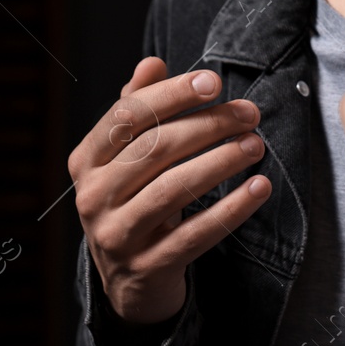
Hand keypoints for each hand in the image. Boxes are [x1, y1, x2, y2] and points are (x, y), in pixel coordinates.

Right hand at [68, 58, 270, 324]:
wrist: (128, 282)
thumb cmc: (133, 201)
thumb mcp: (127, 158)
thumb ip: (138, 109)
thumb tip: (151, 63)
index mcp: (86, 161)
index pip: (128, 116)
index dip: (172, 94)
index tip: (214, 81)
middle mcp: (93, 197)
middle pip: (155, 149)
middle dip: (208, 125)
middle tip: (249, 114)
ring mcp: (117, 235)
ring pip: (174, 189)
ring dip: (221, 162)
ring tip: (255, 145)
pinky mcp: (147, 267)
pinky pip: (195, 234)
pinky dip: (231, 209)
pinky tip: (259, 188)